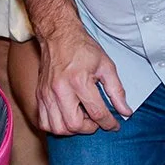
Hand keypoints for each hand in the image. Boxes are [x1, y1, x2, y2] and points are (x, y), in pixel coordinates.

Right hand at [33, 18, 129, 134]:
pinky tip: (66, 117)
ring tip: (82, 118)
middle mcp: (60, 89)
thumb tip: (125, 112)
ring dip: (73, 129)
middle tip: (96, 120)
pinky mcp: (40, 95)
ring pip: (57, 128)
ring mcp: (47, 93)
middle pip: (74, 124)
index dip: (109, 123)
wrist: (58, 35)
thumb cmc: (82, 48)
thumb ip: (117, 91)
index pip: (97, 113)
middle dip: (90, 128)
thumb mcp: (106, 65)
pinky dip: (56, 126)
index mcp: (79, 80)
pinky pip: (44, 122)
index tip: (114, 125)